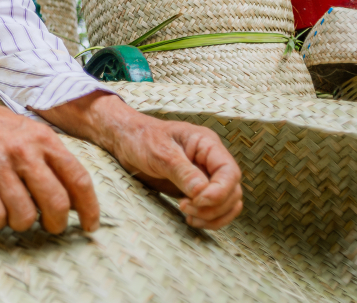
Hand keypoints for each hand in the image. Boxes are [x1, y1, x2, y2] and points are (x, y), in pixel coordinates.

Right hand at [0, 72, 99, 233]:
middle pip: (56, 202)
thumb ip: (52, 160)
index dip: (89, 208)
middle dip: (56, 224)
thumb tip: (75, 199)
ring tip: (15, 214)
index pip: (78, 179)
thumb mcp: (32, 133)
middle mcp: (24, 151)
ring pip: (25, 215)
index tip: (89, 225)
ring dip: (22, 223)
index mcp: (44, 140)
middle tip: (50, 226)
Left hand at [37, 92, 242, 229]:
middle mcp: (211, 160)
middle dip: (214, 207)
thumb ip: (183, 172)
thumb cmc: (141, 138)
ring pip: (228, 203)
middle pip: (232, 191)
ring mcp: (205, 175)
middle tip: (186, 209)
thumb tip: (203, 193)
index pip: (230, 173)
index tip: (197, 202)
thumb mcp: (160, 153)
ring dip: (213, 216)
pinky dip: (208, 218)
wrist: (124, 140)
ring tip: (188, 217)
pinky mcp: (196, 189)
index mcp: (207, 144)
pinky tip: (190, 219)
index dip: (219, 192)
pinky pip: (214, 208)